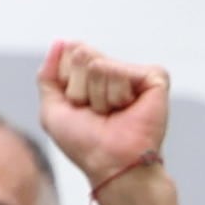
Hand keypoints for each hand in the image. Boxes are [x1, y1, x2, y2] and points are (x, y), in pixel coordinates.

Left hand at [35, 40, 169, 196]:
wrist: (110, 162)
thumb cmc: (84, 142)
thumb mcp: (53, 108)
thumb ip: (49, 75)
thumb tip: (61, 41)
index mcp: (92, 77)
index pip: (69, 54)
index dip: (67, 85)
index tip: (77, 107)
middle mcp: (114, 72)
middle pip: (82, 56)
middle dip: (80, 89)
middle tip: (96, 112)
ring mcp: (135, 74)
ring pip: (99, 65)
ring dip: (98, 96)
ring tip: (112, 114)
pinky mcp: (155, 77)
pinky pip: (120, 70)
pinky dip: (117, 93)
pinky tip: (128, 107)